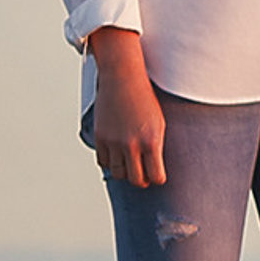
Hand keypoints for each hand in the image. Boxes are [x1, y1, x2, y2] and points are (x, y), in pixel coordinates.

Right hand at [87, 27, 167, 186]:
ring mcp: (114, 141)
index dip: (157, 178)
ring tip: (130, 164)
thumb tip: (153, 169)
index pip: (156, 176)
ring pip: (118, 173)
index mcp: (152, 140)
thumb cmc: (145, 100)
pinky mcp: (100, 137)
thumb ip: (155, 146)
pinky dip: (110, 162)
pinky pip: (103, 162)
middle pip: (136, 180)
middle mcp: (132, 144)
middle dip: (141, 180)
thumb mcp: (159, 123)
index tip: (157, 176)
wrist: (123, 80)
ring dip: (125, 172)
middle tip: (144, 175)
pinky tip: (117, 155)